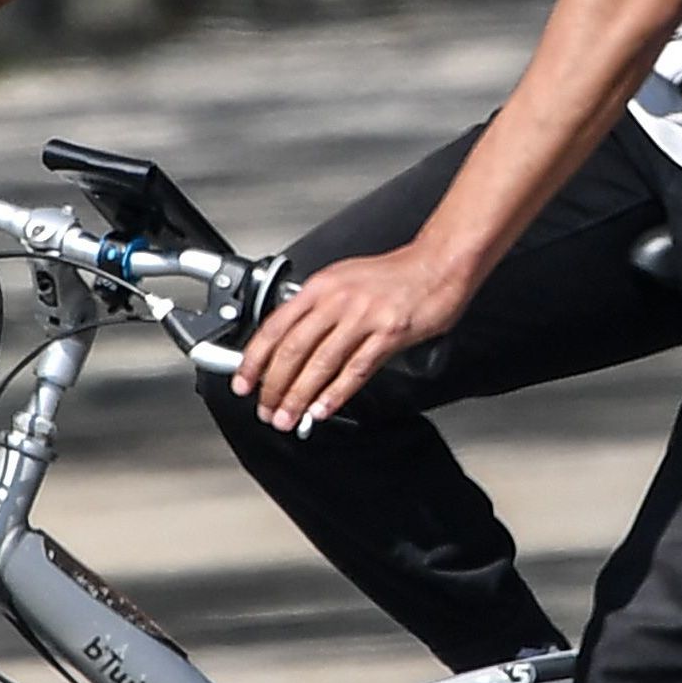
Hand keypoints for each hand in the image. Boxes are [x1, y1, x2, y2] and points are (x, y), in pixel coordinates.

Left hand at [231, 243, 472, 433]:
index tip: (243, 381)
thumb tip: (290, 344)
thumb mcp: (344, 280)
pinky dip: (335, 394)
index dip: (254, 358)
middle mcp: (337, 299)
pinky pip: (356, 370)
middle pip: (293, 349)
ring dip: (299, 396)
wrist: (438, 265)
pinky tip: (322, 409)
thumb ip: (317, 309)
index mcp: (321, 286)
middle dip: (274, 385)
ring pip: (320, 363)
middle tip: (266, 409)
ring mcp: (363, 316)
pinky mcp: (389, 333)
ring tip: (288, 417)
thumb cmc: (395, 275)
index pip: (275, 326)